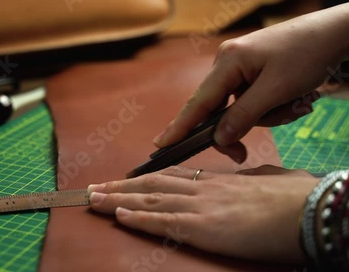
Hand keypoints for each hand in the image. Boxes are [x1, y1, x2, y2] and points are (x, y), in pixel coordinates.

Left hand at [88, 165, 318, 263]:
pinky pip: (162, 222)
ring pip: (149, 199)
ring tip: (94, 199)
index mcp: (218, 182)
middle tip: (96, 188)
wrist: (309, 209)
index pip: (172, 177)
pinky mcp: (202, 227)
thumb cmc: (295, 197)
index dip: (146, 178)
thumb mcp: (270, 181)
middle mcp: (203, 190)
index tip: (127, 179)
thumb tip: (248, 177)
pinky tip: (119, 215)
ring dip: (118, 199)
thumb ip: (252, 179)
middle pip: (152, 185)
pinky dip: (138, 219)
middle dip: (121, 186)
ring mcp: (200, 207)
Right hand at [153, 3, 348, 162]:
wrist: (334, 32)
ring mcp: (239, 66)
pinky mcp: (251, 71)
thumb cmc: (307, 55)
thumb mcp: (277, 90)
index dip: (180, 126)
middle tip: (242, 154)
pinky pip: (251, 99)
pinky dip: (270, 107)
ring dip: (266, 115)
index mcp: (228, 62)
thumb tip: (219, 138)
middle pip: (218, 109)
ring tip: (295, 104)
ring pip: (238, 107)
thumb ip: (245, 116)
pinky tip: (292, 99)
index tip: (160, 144)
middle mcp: (227, 63)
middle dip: (239, 127)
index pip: (198, 102)